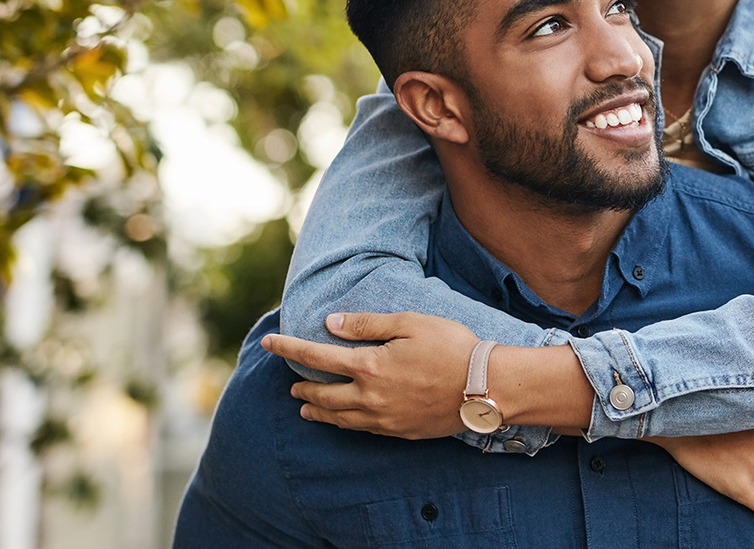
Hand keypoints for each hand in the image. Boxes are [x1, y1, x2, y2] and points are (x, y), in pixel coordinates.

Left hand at [260, 311, 478, 438]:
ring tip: (305, 407)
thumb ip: (368, 324)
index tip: (268, 342)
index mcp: (369, 366)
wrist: (485, 386)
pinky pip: (361, 429)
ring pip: (339, 418)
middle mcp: (369, 397)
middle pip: (323, 394)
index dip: (289, 348)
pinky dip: (344, 423)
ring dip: (318, 410)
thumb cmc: (451, 347)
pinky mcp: (399, 431)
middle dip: (303, 387)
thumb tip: (330, 325)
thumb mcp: (410, 322)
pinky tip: (344, 420)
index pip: (317, 357)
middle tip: (291, 384)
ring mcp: (384, 418)